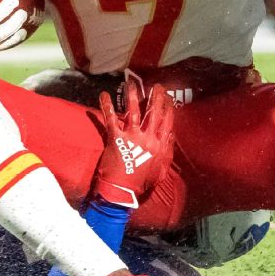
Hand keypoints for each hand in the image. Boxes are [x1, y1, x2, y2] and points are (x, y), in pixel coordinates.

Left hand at [92, 78, 175, 208]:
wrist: (122, 192)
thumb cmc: (142, 184)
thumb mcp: (161, 170)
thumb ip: (167, 153)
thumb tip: (170, 139)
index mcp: (160, 146)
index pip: (167, 122)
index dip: (168, 109)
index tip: (169, 98)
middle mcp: (148, 138)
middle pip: (153, 113)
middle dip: (156, 97)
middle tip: (157, 86)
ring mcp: (132, 137)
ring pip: (133, 111)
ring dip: (133, 96)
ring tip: (132, 83)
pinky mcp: (116, 138)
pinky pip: (111, 118)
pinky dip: (107, 106)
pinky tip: (104, 94)